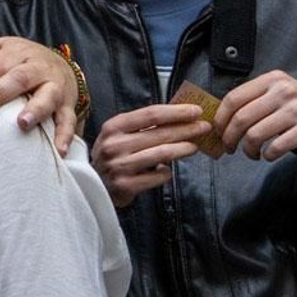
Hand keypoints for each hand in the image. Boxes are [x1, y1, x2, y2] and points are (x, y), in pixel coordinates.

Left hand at [0, 37, 79, 155]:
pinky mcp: (68, 105)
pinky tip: (59, 150)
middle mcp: (39, 68)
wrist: (59, 64)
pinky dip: (64, 134)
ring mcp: (56, 87)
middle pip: (19, 78)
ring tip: (22, 124)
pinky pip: (68, 120)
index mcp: (19, 53)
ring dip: (36, 110)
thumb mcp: (2, 48)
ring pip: (48, 96)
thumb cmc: (20, 61)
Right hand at [90, 103, 209, 206]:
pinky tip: (169, 169)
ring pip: (162, 154)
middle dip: (187, 129)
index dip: (177, 112)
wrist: (91, 184)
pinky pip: (157, 176)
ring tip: (194, 146)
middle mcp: (114, 145)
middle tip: (204, 127)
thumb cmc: (111, 156)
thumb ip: (143, 126)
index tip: (196, 111)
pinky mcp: (125, 185)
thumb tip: (179, 116)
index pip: (151, 115)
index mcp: (113, 127)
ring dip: (183, 148)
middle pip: (160, 133)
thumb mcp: (118, 135)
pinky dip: (167, 172)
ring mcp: (119, 166)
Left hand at [214, 71, 296, 160]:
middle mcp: (284, 90)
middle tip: (230, 148)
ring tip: (252, 153)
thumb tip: (219, 118)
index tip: (217, 131)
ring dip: (248, 150)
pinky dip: (267, 155)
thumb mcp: (278, 94)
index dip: (220, 118)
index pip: (233, 98)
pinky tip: (269, 155)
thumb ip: (253, 100)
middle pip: (241, 118)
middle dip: (229, 138)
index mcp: (272, 79)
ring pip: (255, 134)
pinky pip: (276, 147)